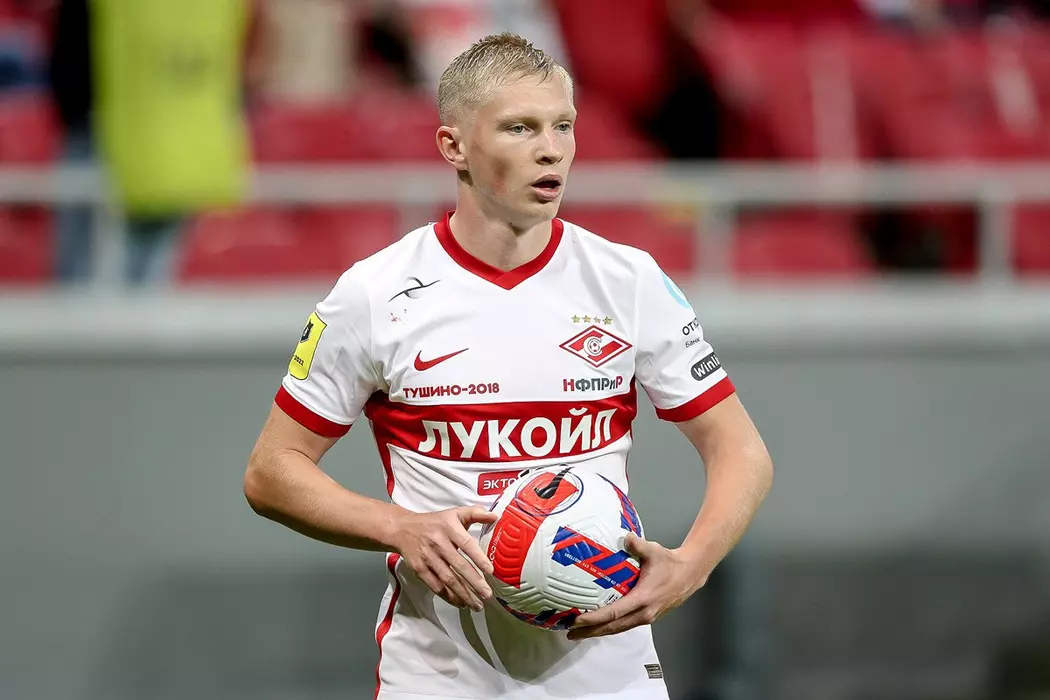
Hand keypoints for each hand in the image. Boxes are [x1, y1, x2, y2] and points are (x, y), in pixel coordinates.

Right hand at [391, 506, 498, 610]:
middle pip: (459, 566)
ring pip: (448, 579)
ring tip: (477, 605)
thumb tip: (495, 517)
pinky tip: (460, 602)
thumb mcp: (454, 513)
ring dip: (463, 594)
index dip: (478, 558)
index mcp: (449, 528)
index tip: (490, 571)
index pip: (466, 544)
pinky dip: (448, 596)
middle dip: (474, 582)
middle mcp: (438, 543)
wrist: (403, 529)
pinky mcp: (419, 569)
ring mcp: (428, 557)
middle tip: (487, 595)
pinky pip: (436, 585)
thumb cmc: (434, 522)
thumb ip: (475, 513)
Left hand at [567, 533, 703, 640]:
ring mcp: (647, 618)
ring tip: (579, 634)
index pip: (614, 613)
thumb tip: (625, 537)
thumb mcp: (654, 551)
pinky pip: (625, 626)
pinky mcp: (648, 618)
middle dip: (590, 631)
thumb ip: (638, 545)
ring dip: (598, 632)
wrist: (690, 574)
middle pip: (612, 627)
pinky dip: (610, 628)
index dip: (594, 618)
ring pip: (618, 629)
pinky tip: (599, 626)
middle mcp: (644, 613)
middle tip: (570, 632)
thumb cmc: (670, 563)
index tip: (577, 620)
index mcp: (643, 599)